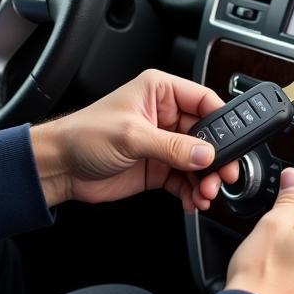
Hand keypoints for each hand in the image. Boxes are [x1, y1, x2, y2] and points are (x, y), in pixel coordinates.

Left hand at [29, 70, 239, 212]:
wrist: (59, 167)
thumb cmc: (84, 135)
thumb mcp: (132, 136)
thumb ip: (172, 146)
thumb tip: (205, 153)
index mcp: (160, 91)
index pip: (204, 100)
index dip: (222, 122)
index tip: (233, 144)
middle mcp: (165, 115)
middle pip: (207, 135)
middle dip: (217, 158)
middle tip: (224, 176)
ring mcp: (163, 143)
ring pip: (199, 161)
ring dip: (206, 179)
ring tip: (206, 194)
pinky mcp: (158, 167)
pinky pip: (186, 180)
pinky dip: (193, 192)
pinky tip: (193, 201)